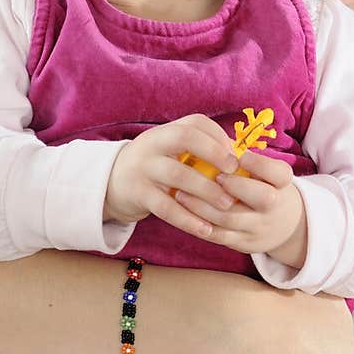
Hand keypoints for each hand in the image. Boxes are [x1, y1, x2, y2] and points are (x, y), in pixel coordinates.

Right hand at [105, 115, 240, 238]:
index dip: (218, 137)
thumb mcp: (171, 152)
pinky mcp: (138, 194)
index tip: (237, 157)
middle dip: (213, 152)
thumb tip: (242, 159)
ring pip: (177, 174)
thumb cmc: (156, 168)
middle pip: (184, 138)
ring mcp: (143, 168)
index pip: (195, 124)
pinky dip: (188, 219)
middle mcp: (153, 144)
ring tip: (227, 204)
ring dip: (206, 190)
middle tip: (235, 174)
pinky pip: (166, 207)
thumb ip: (200, 152)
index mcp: (165, 132)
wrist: (112, 183)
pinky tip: (207, 229)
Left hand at [176, 149, 306, 264]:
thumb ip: (244, 159)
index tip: (240, 155)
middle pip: (263, 198)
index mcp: (282, 184)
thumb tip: (211, 138)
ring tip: (181, 193)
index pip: (279, 173)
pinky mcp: (243, 243)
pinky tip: (182, 212)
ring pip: (230, 219)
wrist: (282, 226)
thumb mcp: (265, 172)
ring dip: (203, 206)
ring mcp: (258, 227)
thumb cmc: (263, 186)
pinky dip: (198, 224)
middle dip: (236, 186)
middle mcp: (274, 207)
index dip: (260, 164)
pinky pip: (218, 235)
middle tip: (214, 175)